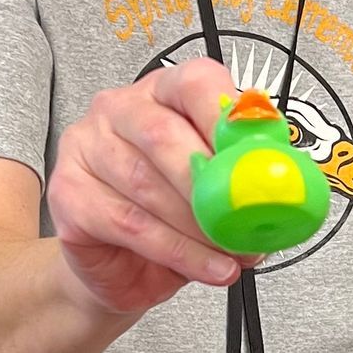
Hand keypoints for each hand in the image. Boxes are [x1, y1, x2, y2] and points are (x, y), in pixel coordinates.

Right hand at [46, 59, 249, 317]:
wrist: (122, 268)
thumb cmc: (174, 218)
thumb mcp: (220, 192)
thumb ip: (246, 177)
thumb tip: (285, 184)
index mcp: (164, 92)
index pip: (195, 84)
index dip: (227, 119)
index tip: (256, 157)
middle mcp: (118, 109)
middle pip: (162, 134)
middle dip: (210, 182)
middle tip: (245, 218)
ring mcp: (86, 148)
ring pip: (146, 184)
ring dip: (197, 226)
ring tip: (233, 254)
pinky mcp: (68, 194)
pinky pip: (128, 224)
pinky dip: (177, 251)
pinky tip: (208, 268)